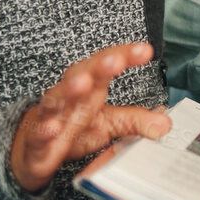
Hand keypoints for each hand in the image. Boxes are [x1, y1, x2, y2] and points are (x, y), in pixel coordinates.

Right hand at [11, 41, 169, 193]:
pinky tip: (53, 128)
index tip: (146, 50)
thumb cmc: (73, 127)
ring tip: (82, 83)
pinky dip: (45, 130)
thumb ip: (136, 121)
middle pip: (81, 73)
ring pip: (56, 98)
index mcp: (90, 87)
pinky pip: (40, 133)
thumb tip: (165, 123)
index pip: (107, 64)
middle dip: (98, 66)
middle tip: (115, 61)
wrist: (34, 149)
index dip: (125, 55)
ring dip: (69, 89)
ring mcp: (51, 116)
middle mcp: (69, 96)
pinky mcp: (37, 140)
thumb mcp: (110, 123)